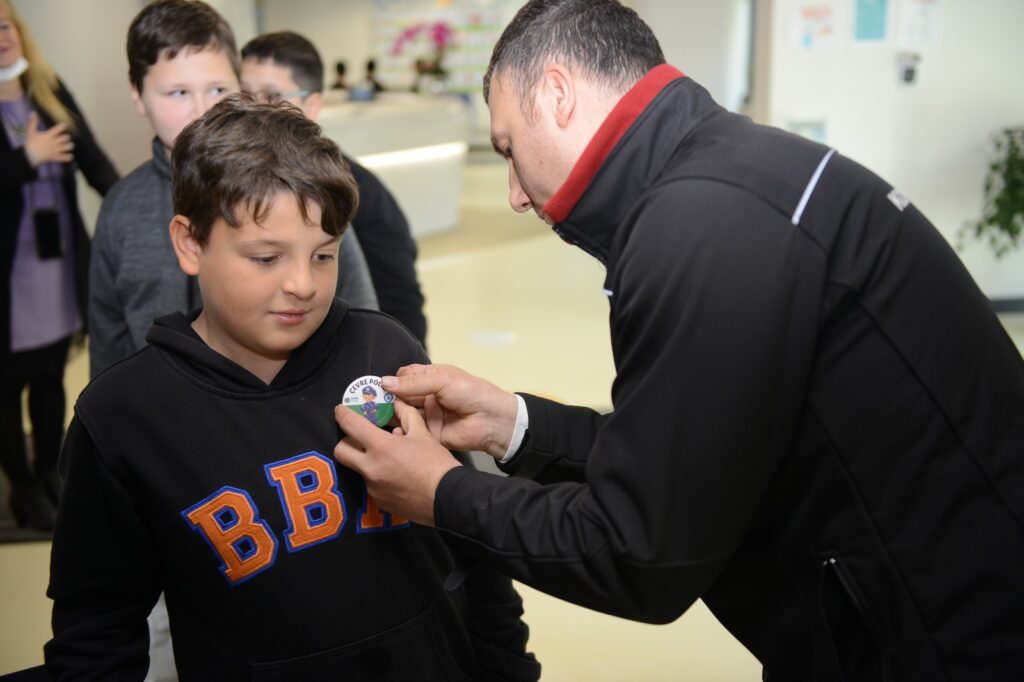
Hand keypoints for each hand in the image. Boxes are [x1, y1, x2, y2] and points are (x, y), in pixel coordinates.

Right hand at [23, 112, 72, 166]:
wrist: (29, 156)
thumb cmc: (29, 143)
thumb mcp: (30, 131)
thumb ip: (33, 122)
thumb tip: (33, 112)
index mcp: (49, 135)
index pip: (58, 129)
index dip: (62, 126)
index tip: (65, 125)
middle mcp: (54, 142)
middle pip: (65, 138)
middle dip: (66, 137)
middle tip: (66, 137)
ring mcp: (56, 150)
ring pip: (67, 147)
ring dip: (69, 146)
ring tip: (70, 145)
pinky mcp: (55, 157)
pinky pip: (64, 157)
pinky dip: (68, 157)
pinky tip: (70, 156)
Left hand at [334, 398, 459, 525]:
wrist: (448, 498)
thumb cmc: (436, 463)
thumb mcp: (422, 433)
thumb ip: (405, 415)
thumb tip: (396, 402)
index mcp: (381, 447)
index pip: (350, 425)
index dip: (342, 414)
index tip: (341, 411)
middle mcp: (370, 468)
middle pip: (341, 451)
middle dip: (346, 441)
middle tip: (359, 437)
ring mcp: (372, 487)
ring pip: (358, 468)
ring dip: (366, 460)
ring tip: (389, 459)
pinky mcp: (378, 501)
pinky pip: (371, 484)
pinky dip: (379, 477)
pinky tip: (396, 476)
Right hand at [382, 364, 518, 458]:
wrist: (492, 421)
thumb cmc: (471, 392)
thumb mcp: (442, 381)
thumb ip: (413, 383)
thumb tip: (384, 382)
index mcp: (430, 378)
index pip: (403, 377)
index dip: (390, 381)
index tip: (374, 387)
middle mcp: (425, 396)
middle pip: (399, 397)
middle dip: (385, 400)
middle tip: (366, 405)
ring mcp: (426, 415)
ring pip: (401, 415)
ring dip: (389, 416)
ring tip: (371, 419)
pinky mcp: (428, 434)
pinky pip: (410, 432)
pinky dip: (399, 432)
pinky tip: (390, 432)